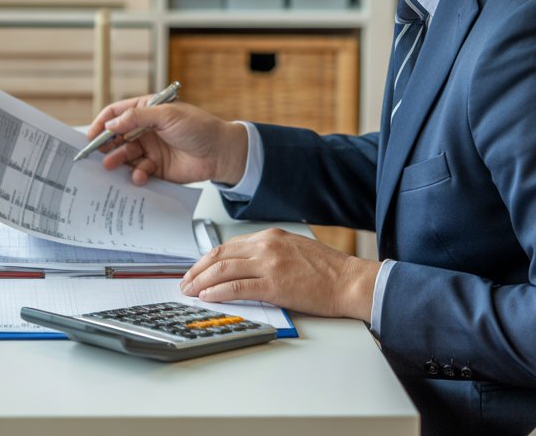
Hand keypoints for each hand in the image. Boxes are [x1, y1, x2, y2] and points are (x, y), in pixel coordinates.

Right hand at [85, 98, 246, 186]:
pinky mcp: (156, 168)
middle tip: (95, 155)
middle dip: (105, 146)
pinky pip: (139, 172)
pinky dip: (136, 175)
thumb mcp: (167, 115)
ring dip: (117, 161)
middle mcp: (145, 130)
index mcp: (147, 110)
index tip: (90, 135)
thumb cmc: (199, 127)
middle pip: (116, 137)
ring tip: (111, 166)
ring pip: (125, 156)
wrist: (221, 153)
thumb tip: (112, 123)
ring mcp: (150, 149)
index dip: (102, 123)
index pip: (117, 113)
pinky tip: (140, 176)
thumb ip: (138, 117)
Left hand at [179, 228, 379, 320]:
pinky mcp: (274, 284)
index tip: (196, 270)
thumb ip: (269, 253)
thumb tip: (244, 267)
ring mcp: (270, 264)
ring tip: (190, 292)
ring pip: (223, 270)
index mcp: (271, 236)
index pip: (228, 246)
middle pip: (220, 256)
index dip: (207, 259)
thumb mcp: (294, 250)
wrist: (350, 281)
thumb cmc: (328, 270)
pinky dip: (218, 292)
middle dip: (197, 270)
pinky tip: (207, 297)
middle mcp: (267, 245)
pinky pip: (237, 288)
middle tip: (185, 282)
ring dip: (201, 282)